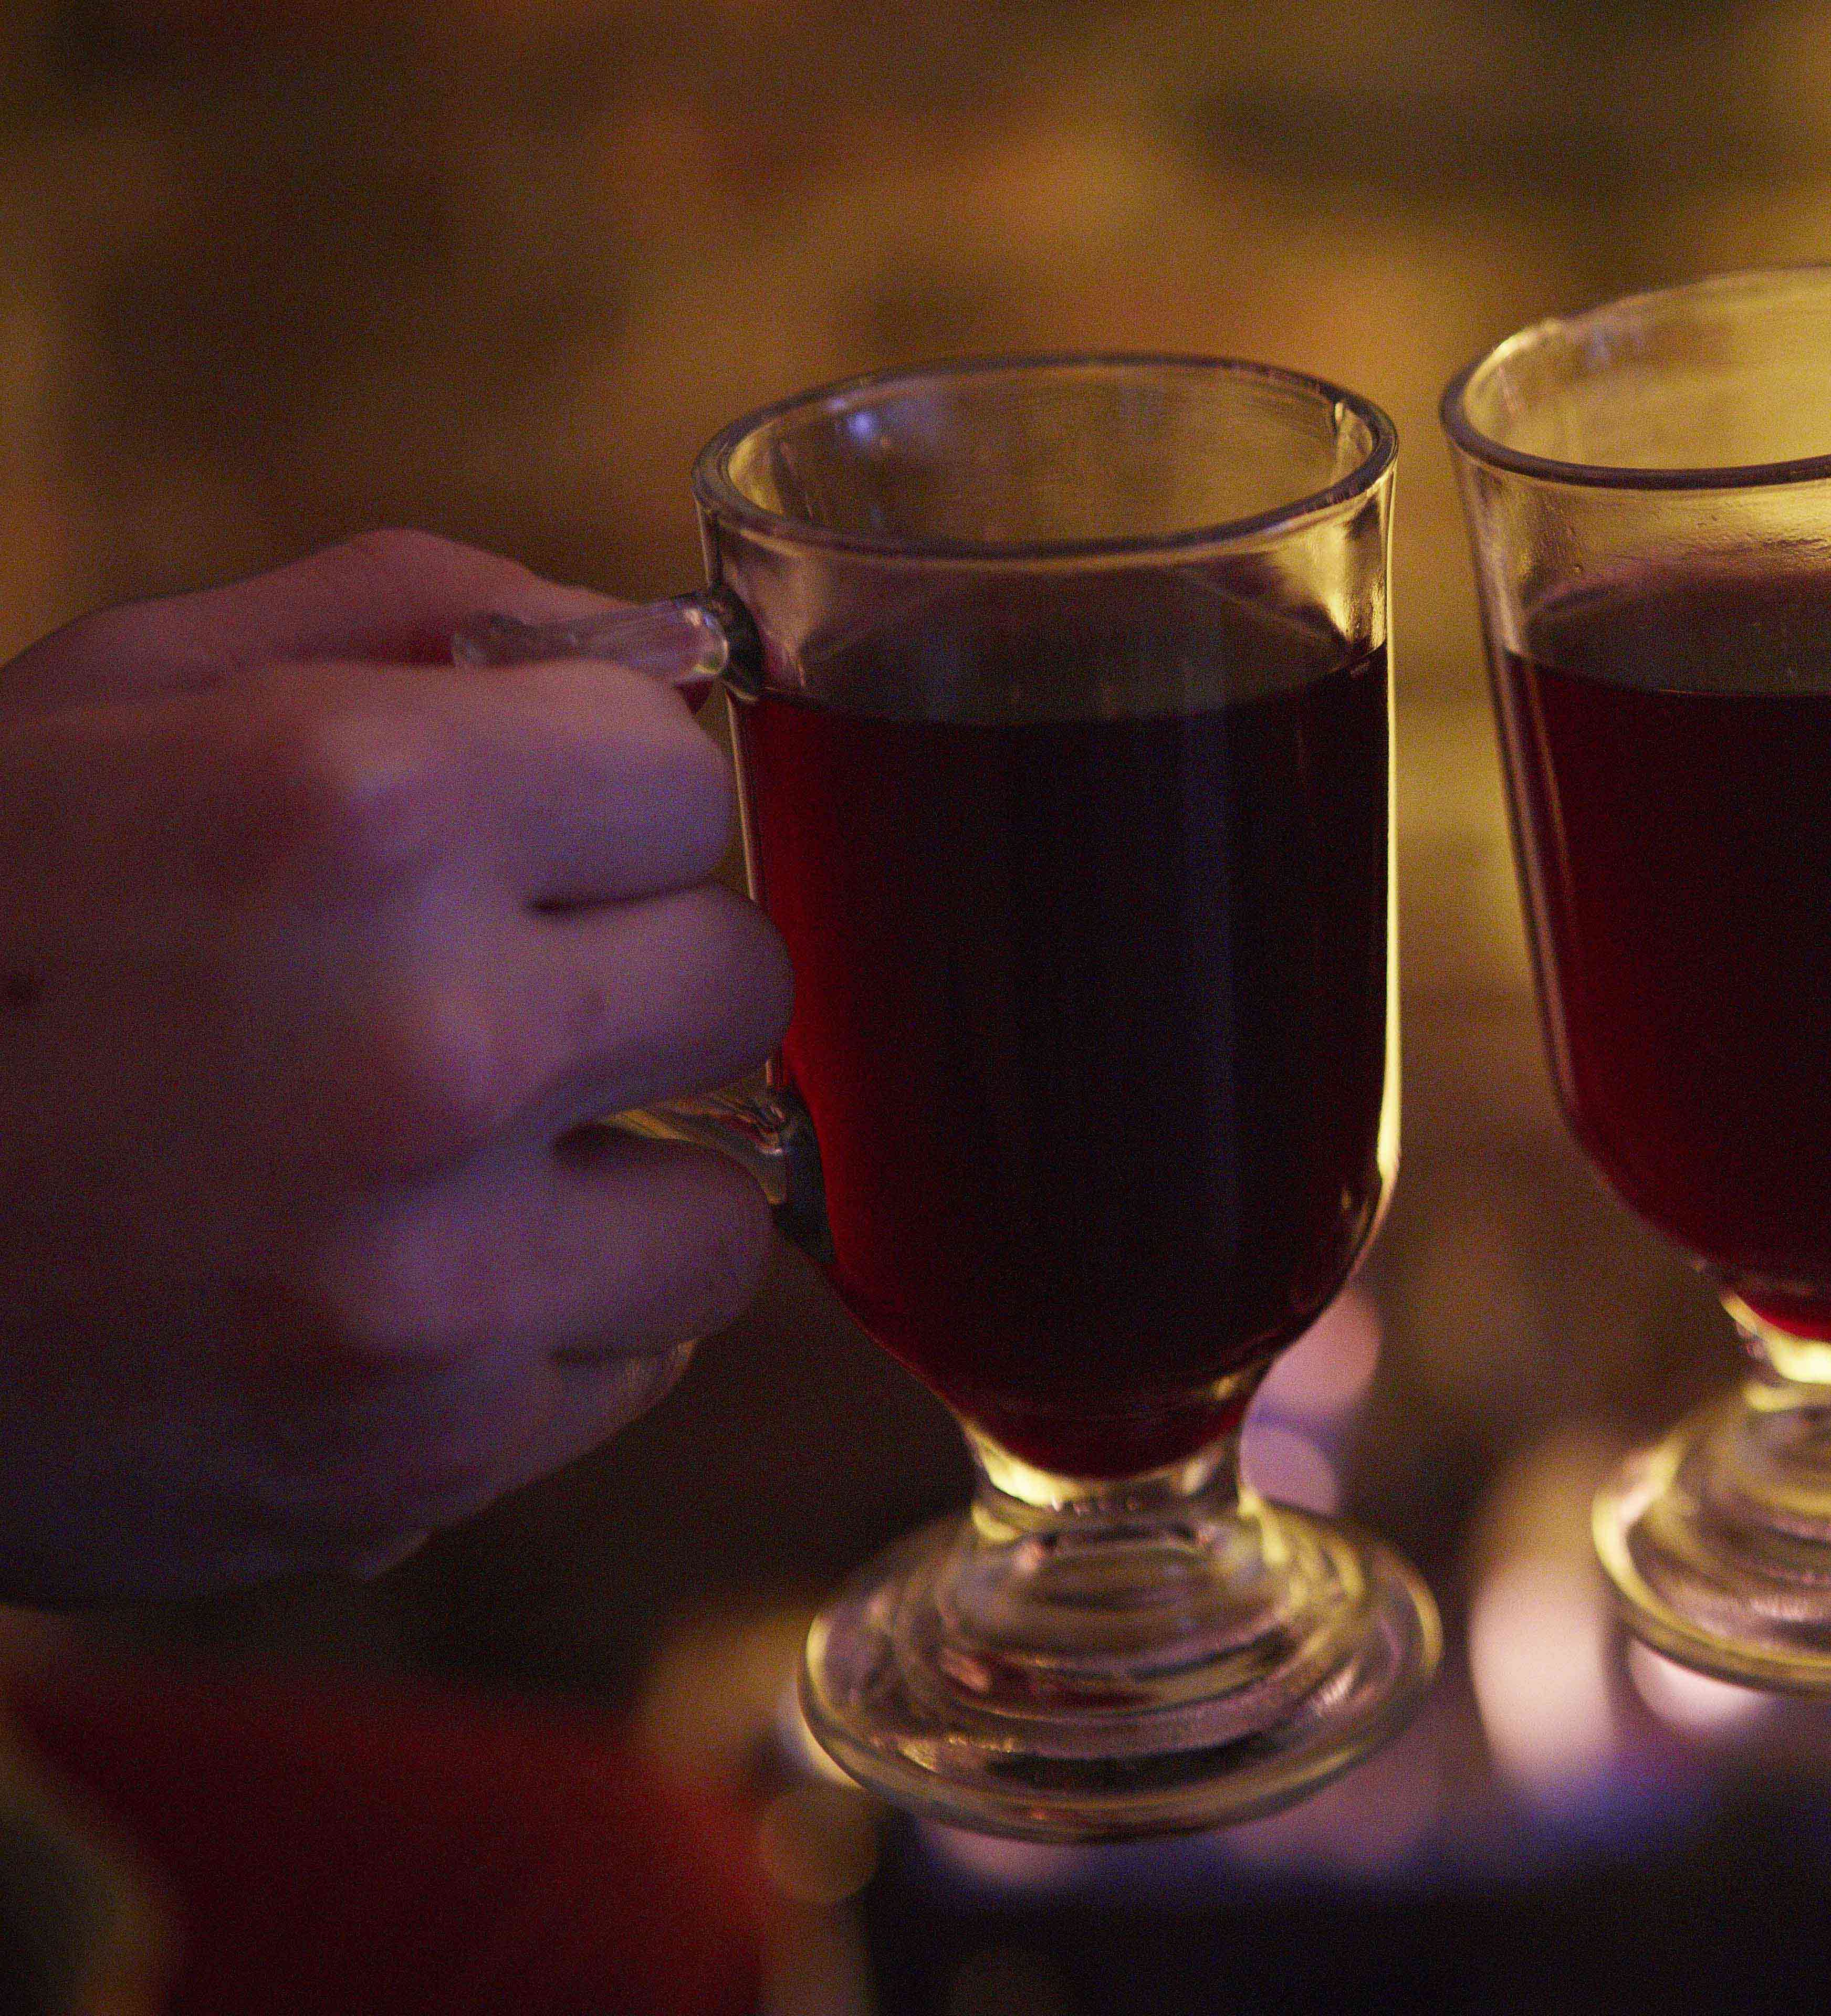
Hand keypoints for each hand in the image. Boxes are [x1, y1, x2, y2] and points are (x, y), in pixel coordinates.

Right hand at [0, 531, 789, 1602]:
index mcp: (358, 810)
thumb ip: (413, 615)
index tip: (524, 850)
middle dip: (626, 982)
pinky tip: (393, 1290)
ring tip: (448, 1172)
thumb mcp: (118, 695)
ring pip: (723, 1207)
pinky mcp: (424, 1448)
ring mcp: (433, 1273)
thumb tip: (659, 646)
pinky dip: (541, 1336)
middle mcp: (426, 1041)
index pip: (683, 782)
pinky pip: (630, 1367)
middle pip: (740, 982)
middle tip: (479, 1008)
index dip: (599, 812)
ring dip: (616, 1182)